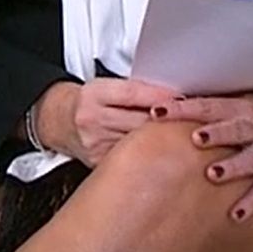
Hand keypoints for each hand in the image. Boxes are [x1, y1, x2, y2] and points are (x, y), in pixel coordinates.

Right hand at [35, 78, 178, 166]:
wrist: (59, 122)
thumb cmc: (89, 102)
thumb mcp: (106, 87)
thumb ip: (136, 91)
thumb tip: (175, 97)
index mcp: (94, 94)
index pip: (132, 93)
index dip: (160, 97)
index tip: (183, 99)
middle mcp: (92, 120)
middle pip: (140, 122)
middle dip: (168, 121)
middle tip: (193, 121)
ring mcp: (95, 145)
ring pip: (140, 145)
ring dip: (164, 142)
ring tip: (184, 139)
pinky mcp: (99, 164)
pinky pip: (132, 161)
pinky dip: (151, 157)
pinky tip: (164, 156)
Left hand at [153, 94, 252, 222]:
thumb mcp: (239, 106)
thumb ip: (207, 112)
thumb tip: (162, 112)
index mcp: (238, 108)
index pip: (206, 106)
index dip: (183, 109)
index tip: (158, 112)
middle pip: (233, 129)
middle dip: (215, 133)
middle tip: (195, 138)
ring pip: (250, 158)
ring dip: (232, 166)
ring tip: (213, 174)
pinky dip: (251, 203)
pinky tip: (235, 214)